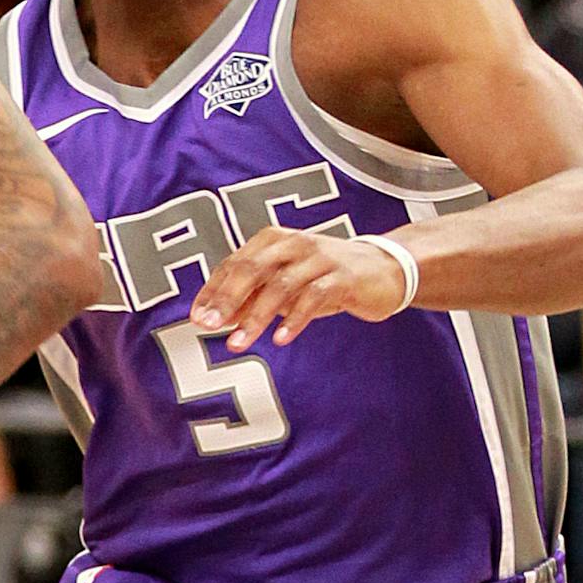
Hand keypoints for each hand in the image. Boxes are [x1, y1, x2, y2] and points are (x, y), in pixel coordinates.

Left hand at [191, 226, 410, 350]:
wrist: (386, 269)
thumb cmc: (325, 277)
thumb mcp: (286, 284)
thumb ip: (253, 295)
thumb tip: (217, 316)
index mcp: (272, 240)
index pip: (234, 264)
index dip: (213, 290)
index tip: (197, 316)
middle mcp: (292, 243)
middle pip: (251, 270)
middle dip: (226, 300)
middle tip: (208, 326)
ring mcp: (318, 258)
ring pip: (279, 286)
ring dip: (256, 317)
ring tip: (238, 342)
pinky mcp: (342, 276)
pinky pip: (313, 297)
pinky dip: (294, 319)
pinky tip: (280, 339)